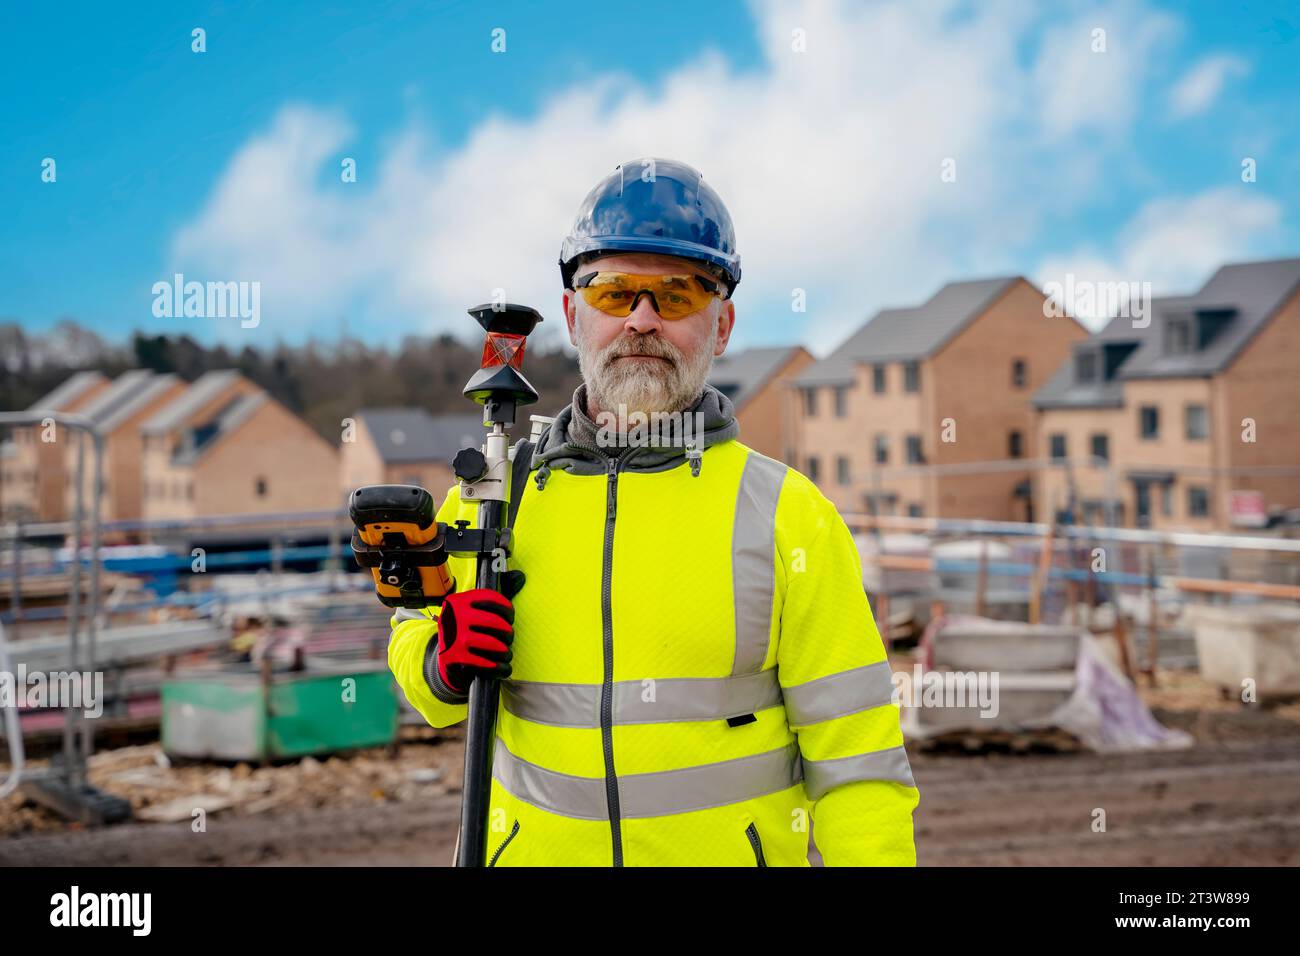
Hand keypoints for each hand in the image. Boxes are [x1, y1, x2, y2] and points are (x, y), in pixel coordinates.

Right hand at [435, 574, 522, 692]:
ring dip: (505, 652)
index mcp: (459, 601)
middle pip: (494, 622)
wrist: (445, 661)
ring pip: (492, 644)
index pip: (490, 598)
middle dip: (508, 633)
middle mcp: (454, 617)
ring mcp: (453, 638)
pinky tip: (502, 668)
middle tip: (508, 638)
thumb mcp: (474, 611)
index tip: (510, 618)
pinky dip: (497, 668)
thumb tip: (520, 576)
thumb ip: (496, 597)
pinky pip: (484, 663)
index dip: (507, 609)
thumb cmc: (465, 632)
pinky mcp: (455, 659)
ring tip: (506, 654)